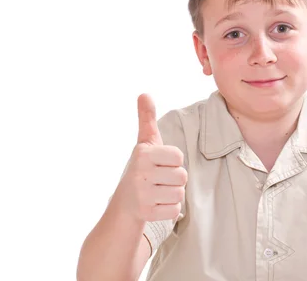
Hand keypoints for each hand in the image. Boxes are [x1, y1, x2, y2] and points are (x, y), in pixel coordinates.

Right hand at [113, 94, 187, 221]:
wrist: (124, 204)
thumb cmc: (141, 169)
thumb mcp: (144, 143)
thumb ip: (146, 119)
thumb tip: (144, 94)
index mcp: (143, 153)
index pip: (179, 158)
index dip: (173, 163)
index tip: (160, 165)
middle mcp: (140, 173)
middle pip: (182, 176)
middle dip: (174, 180)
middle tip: (158, 180)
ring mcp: (141, 194)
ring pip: (179, 194)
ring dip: (172, 194)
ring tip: (157, 192)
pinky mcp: (145, 213)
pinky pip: (174, 210)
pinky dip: (168, 210)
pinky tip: (155, 205)